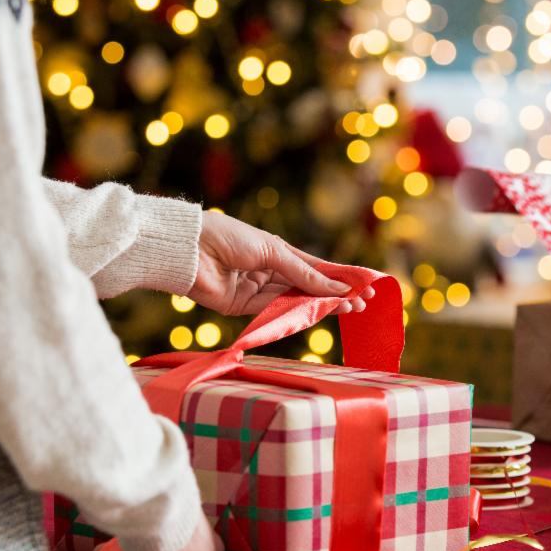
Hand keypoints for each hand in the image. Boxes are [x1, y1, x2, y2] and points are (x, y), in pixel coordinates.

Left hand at [191, 211, 373, 315]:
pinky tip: (319, 313)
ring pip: (296, 300)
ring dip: (322, 306)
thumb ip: (303, 273)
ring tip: (349, 308)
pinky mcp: (245, 308)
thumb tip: (336, 287)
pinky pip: (276, 311)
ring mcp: (258, 290)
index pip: (314, 267)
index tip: (362, 284)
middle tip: (361, 303)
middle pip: (308, 286)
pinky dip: (298, 312)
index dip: (338, 276)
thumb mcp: (272, 250)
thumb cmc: (229, 237)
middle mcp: (269, 271)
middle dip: (335, 294)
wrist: (188, 250)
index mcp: (276, 250)